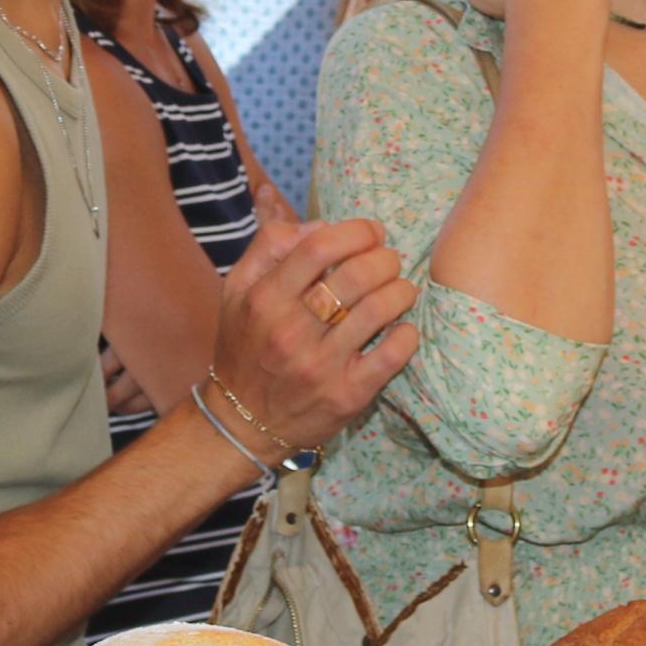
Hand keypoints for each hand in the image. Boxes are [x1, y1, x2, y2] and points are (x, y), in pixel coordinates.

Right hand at [206, 214, 421, 455]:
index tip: (372, 232)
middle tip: (389, 261)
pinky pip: (392, 355)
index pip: (318, 247)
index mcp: (265, 299)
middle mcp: (290, 331)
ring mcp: (320, 366)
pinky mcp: (346, 395)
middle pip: (356, 275)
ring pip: (378, 310)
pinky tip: (402, 328)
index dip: (356, 231)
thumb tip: (320, 224)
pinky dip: (407, 334)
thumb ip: (270, 245)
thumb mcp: (238, 289)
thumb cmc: (246, 346)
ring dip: (401, 291)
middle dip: (385, 258)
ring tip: (401, 290)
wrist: (242, 422)